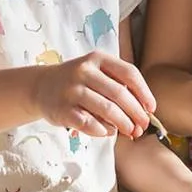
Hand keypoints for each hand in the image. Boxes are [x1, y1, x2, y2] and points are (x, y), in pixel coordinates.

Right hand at [33, 53, 154, 139]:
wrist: (41, 86)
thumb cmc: (77, 82)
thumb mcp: (96, 73)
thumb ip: (117, 86)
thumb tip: (143, 112)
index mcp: (97, 58)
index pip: (129, 73)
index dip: (144, 92)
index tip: (151, 108)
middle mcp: (84, 70)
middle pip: (120, 94)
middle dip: (136, 113)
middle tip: (142, 127)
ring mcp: (72, 90)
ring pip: (107, 109)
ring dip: (123, 124)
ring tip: (130, 132)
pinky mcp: (62, 109)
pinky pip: (89, 123)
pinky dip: (102, 130)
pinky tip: (107, 132)